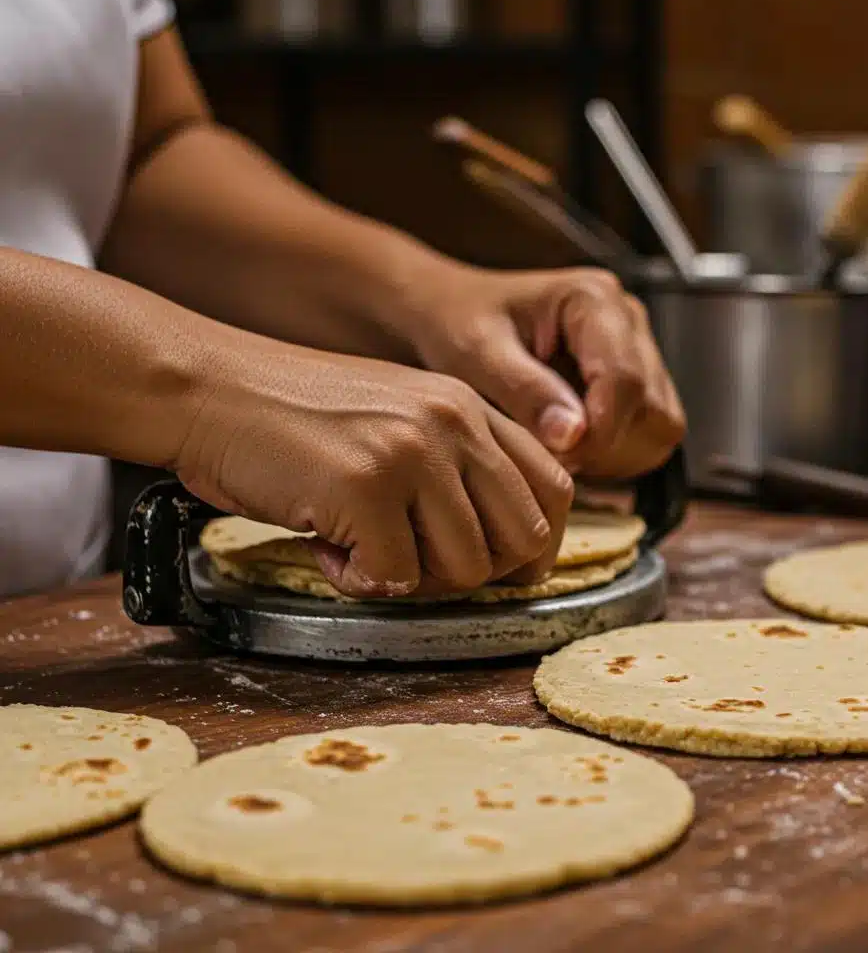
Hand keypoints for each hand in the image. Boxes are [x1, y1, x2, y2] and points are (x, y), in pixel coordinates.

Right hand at [175, 336, 572, 598]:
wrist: (210, 388)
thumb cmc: (295, 415)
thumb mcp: (399, 418)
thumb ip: (456, 466)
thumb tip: (502, 549)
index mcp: (470, 407)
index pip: (556, 488)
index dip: (534, 545)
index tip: (497, 567)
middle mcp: (455, 423)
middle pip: (524, 539)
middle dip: (475, 575)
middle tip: (415, 564)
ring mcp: (413, 452)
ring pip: (466, 570)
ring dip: (411, 580)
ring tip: (359, 545)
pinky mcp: (366, 487)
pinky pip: (395, 580)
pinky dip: (357, 581)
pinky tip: (324, 545)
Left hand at [412, 267, 684, 479]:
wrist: (450, 310)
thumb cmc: (456, 322)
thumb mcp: (476, 354)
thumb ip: (526, 392)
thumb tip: (574, 436)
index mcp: (594, 299)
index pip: (625, 380)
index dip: (598, 433)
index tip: (558, 457)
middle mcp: (628, 320)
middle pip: (653, 409)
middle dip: (605, 445)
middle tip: (548, 454)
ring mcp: (638, 350)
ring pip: (660, 427)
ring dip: (613, 453)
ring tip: (555, 447)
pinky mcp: (636, 380)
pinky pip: (649, 435)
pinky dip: (614, 453)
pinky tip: (568, 443)